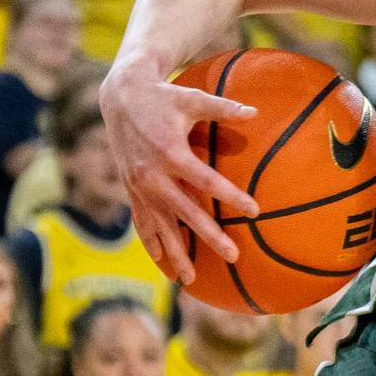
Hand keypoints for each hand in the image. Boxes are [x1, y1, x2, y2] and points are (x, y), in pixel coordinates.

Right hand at [100, 61, 257, 280]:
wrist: (120, 96)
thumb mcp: (192, 98)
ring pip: (161, 225)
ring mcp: (140, 185)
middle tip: (234, 255)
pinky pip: (142, 222)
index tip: (254, 211)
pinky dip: (152, 243)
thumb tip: (255, 111)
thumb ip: (223, 107)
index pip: (206, 180)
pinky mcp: (131, 190)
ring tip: (192, 279)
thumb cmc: (163, 97)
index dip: (230, 196)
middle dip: (209, 236)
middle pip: (186, 211)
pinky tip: (164, 264)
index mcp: (171, 152)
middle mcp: (153, 174)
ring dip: (176, 252)